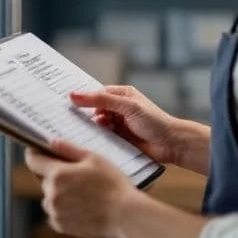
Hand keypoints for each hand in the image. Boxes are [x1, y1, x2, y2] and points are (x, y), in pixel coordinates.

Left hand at [25, 140, 137, 237]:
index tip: (37, 151)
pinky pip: (55, 212)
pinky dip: (63, 209)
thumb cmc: (113, 184)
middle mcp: (51, 194)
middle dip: (55, 175)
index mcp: (58, 174)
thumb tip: (50, 141)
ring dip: (58, 193)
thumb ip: (68, 148)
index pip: (33, 160)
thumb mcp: (94, 158)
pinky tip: (82, 206)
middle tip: (77, 176)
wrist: (126, 215)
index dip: (34, 153)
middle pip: (43, 179)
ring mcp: (55, 211)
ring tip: (82, 194)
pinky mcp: (60, 225)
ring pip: (49, 197)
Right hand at [70, 85, 201, 170]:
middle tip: (70, 117)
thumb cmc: (154, 121)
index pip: (96, 93)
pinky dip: (98, 137)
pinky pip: (102, 136)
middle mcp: (119, 108)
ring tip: (91, 129)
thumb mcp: (127, 106)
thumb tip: (74, 94)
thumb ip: (100, 100)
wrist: (171, 144)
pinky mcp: (118, 138)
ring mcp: (118, 123)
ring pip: (97, 123)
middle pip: (94, 108)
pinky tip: (95, 139)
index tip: (66, 102)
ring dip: (93, 126)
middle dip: (85, 113)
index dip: (83, 97)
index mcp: (121, 94)